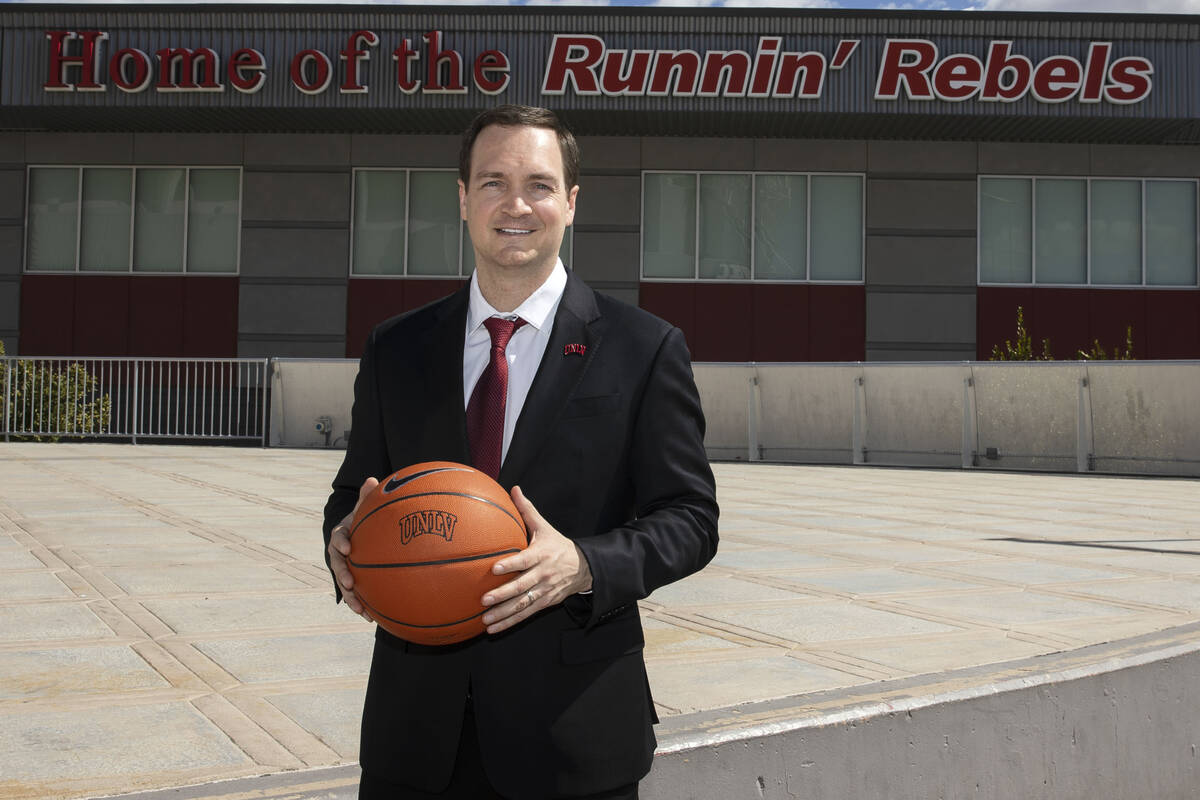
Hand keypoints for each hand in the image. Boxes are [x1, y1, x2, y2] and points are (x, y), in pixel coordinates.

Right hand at [327, 477, 378, 621]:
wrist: (358, 535)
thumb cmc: (363, 520)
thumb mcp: (364, 508)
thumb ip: (367, 497)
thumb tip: (372, 479)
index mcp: (342, 535)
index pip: (338, 538)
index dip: (341, 543)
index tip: (348, 548)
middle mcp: (339, 554)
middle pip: (337, 566)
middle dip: (343, 575)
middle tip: (351, 583)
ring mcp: (344, 568)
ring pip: (344, 584)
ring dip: (351, 597)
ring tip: (360, 608)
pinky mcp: (353, 581)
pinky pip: (355, 594)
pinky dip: (361, 605)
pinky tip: (371, 618)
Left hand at [481, 486, 591, 633]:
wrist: (583, 567)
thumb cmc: (557, 545)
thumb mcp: (545, 527)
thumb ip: (527, 510)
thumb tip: (513, 489)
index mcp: (541, 555)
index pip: (524, 560)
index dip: (511, 565)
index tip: (495, 568)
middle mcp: (543, 575)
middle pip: (522, 586)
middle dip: (503, 594)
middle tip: (484, 599)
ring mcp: (544, 591)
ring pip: (522, 604)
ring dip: (503, 614)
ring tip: (485, 619)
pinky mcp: (544, 603)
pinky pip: (525, 614)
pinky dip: (510, 622)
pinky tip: (493, 629)